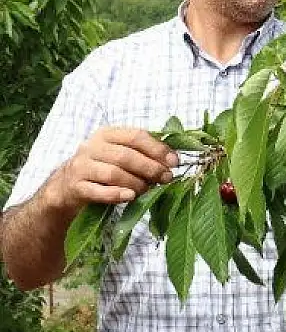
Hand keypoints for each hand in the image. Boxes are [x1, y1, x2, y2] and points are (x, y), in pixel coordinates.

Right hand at [41, 127, 178, 215]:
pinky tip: (129, 197)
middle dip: (150, 168)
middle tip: (166, 178)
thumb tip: (173, 160)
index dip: (157, 149)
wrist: (66, 187)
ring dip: (136, 183)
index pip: (136, 136)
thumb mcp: (120, 155)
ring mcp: (81, 166)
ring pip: (113, 173)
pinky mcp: (75, 186)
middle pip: (126, 156)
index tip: (174, 162)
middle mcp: (92, 146)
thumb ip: (143, 153)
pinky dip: (116, 194)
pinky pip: (98, 191)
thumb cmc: (103, 169)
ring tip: (147, 189)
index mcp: (107, 134)